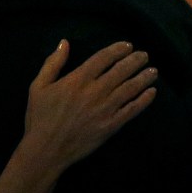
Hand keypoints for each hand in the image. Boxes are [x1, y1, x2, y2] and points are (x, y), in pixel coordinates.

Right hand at [22, 39, 156, 170]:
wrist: (46, 150)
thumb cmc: (40, 117)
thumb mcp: (38, 86)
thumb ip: (53, 63)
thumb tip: (65, 42)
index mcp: (78, 79)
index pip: (103, 58)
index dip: (117, 50)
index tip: (128, 45)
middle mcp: (95, 91)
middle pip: (120, 71)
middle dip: (135, 61)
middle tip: (145, 55)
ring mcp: (105, 109)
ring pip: (129, 89)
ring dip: (143, 78)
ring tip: (153, 71)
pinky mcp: (111, 126)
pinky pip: (131, 110)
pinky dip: (143, 101)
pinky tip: (151, 92)